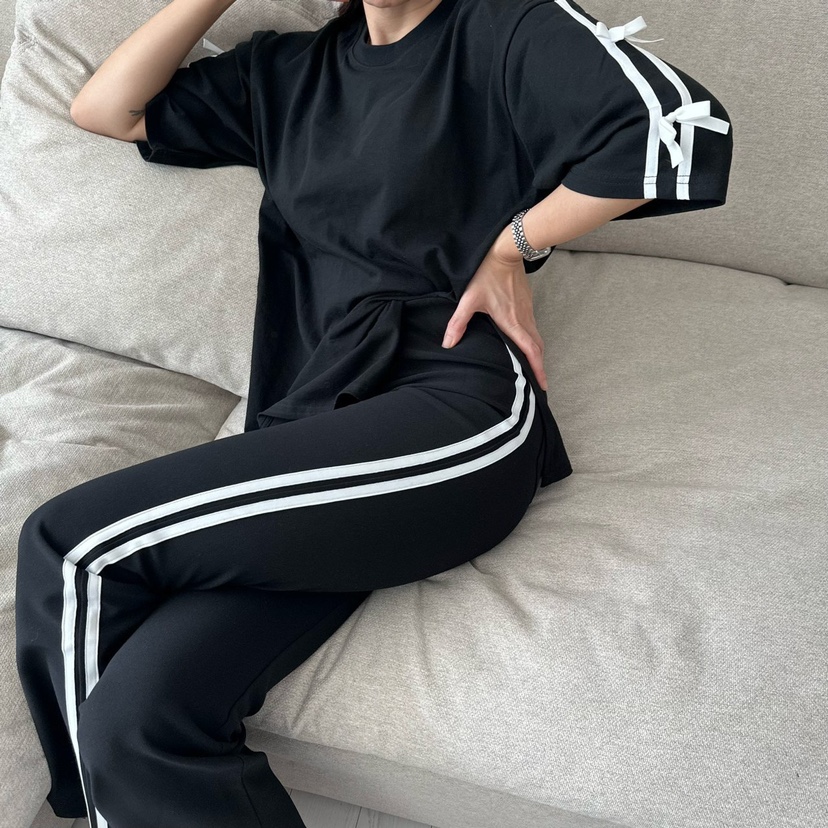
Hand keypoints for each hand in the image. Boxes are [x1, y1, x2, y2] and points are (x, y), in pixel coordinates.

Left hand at [442, 225, 548, 390]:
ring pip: (537, 338)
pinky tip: (526, 343)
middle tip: (539, 383)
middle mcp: (524, 319)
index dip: (537, 369)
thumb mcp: (469, 299)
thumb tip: (448, 344)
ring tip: (534, 367)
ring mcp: (528, 311)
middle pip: (537, 348)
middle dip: (540, 366)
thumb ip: (458, 323)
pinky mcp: (528, 304)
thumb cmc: (487, 274)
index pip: (529, 351)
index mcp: (512, 322)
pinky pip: (534, 327)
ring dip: (537, 353)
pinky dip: (534, 341)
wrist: (505, 251)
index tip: (542, 384)